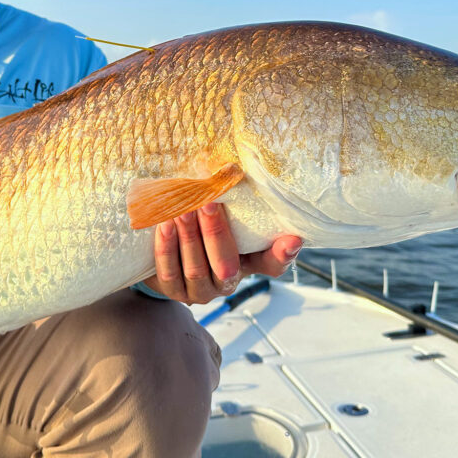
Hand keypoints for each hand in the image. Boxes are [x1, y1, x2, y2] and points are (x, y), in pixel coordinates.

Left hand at [142, 203, 302, 304]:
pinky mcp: (173, 291)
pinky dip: (167, 248)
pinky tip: (165, 225)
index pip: (271, 264)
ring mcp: (200, 291)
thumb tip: (229, 166)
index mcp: (247, 263)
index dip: (282, 255)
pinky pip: (170, 272)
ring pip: (196, 269)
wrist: (168, 257)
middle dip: (216, 233)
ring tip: (182, 210)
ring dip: (189, 238)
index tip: (293, 239)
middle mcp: (227, 282)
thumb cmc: (202, 230)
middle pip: (226, 265)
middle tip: (208, 203)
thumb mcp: (223, 219)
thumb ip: (231, 205)